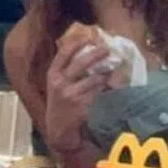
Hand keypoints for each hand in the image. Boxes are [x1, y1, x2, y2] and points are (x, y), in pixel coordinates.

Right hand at [44, 30, 112, 153]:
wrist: (58, 130)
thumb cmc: (59, 105)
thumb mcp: (56, 86)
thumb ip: (65, 73)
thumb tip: (84, 55)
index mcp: (52, 75)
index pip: (63, 55)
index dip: (75, 44)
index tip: (87, 38)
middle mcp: (60, 83)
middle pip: (80, 63)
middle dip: (96, 54)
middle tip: (108, 49)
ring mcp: (71, 95)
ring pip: (94, 80)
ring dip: (106, 74)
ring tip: (114, 69)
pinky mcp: (82, 106)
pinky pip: (99, 94)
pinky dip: (107, 89)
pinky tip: (114, 87)